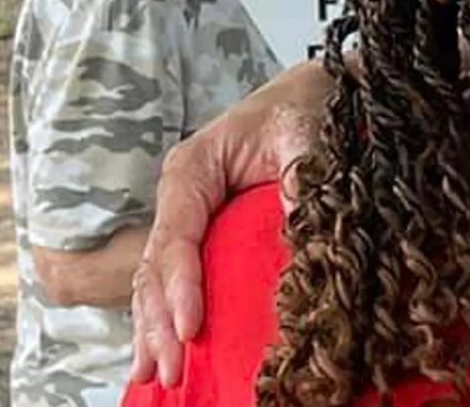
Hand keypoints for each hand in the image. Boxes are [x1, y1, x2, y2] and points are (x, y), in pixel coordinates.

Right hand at [129, 60, 331, 386]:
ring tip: (156, 375)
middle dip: (159, 321)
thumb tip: (301, 230)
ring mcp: (189, 216)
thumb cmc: (305, 108)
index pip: (177, 234)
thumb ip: (301, 179)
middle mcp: (182, 195)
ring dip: (156, 328)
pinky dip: (168, 316)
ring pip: (157, 280)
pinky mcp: (207, 233)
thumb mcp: (306, 136)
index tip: (192, 328)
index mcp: (194, 168)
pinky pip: (178, 278)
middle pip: (157, 265)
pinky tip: (165, 353)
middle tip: (168, 370)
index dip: (181, 284)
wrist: (312, 93)